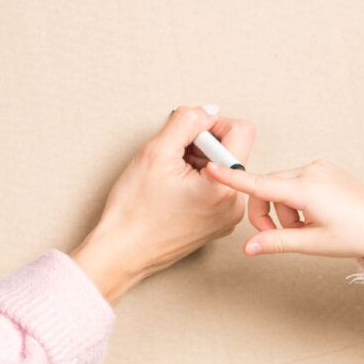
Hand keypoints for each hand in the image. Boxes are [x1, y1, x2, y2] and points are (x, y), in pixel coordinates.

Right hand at [71, 106, 258, 304]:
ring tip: (170, 177)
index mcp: (225, 186)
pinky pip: (217, 188)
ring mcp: (227, 217)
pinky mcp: (217, 223)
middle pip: (231, 149)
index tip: (186, 136)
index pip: (241, 130)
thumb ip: (187, 121)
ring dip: (197, 163)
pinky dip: (197, 181)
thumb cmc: (135, 210)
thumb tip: (208, 111)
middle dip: (201, 145)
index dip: (211, 124)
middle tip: (172, 159)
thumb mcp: (156, 152)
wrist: (122, 252)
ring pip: (223, 169)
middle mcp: (235, 204)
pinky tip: (174, 191)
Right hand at [203, 158, 363, 260]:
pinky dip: (296, 200)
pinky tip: (314, 214)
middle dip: (268, 213)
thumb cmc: (356, 234)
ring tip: (307, 228)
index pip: (260, 184)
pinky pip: (296, 181)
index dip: (233, 178)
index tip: (212, 168)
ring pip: (281, 185)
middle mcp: (311, 172)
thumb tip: (248, 247)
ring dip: (284, 209)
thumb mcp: (313, 243)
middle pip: (267, 187)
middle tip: (284, 236)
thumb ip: (276, 242)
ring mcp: (318, 167)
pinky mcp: (323, 168)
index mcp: (307, 190)